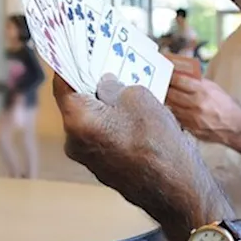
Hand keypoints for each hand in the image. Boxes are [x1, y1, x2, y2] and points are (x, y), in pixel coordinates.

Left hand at [55, 75, 233, 240]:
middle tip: (106, 65)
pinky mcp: (103, 169)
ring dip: (104, 104)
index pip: (62, 84)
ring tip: (126, 88)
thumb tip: (105, 85)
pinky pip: (102, 137)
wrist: (177, 189)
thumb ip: (115, 86)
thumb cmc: (158, 140)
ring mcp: (88, 159)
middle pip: (76, 103)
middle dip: (90, 84)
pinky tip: (132, 115)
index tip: (77, 51)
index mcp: (77, 120)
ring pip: (91, 121)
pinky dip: (111, 123)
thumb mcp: (139, 97)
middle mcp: (74, 142)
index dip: (71, 64)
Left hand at [167, 73, 240, 153]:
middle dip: (164, 87)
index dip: (170, 76)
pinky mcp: (190, 129)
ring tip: (163, 94)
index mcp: (203, 92)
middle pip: (171, 94)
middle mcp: (196, 105)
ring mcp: (192, 118)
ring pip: (171, 106)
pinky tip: (172, 107)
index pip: (179, 81)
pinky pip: (176, 117)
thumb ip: (198, 82)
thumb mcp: (215, 89)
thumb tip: (182, 75)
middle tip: (159, 82)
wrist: (237, 127)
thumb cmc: (227, 106)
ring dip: (166, 99)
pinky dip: (173, 111)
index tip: (165, 72)